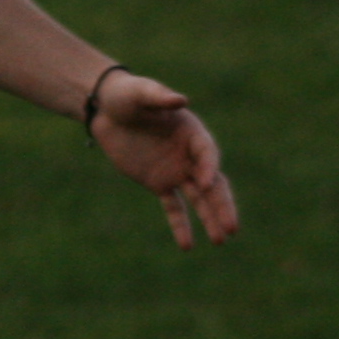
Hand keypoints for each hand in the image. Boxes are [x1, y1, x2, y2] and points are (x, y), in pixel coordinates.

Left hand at [87, 71, 239, 245]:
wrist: (106, 109)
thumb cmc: (127, 95)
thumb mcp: (141, 92)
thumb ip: (160, 97)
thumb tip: (181, 100)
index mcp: (192, 132)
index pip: (207, 153)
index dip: (209, 167)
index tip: (205, 183)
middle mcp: (189, 155)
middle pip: (212, 183)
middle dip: (221, 205)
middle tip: (232, 227)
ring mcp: (176, 170)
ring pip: (198, 199)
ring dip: (209, 219)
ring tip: (221, 240)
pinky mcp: (159, 182)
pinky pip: (173, 207)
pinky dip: (180, 225)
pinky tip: (187, 246)